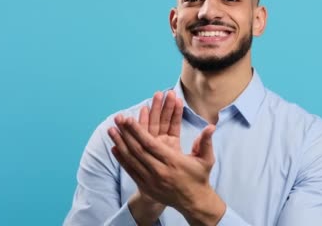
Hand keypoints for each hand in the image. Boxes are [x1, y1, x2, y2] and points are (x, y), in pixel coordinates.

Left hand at [109, 112, 225, 224]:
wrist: (194, 201)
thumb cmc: (199, 177)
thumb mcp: (206, 159)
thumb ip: (205, 142)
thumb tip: (210, 127)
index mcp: (173, 162)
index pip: (151, 144)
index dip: (138, 131)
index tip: (129, 119)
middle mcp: (160, 171)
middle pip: (138, 150)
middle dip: (126, 133)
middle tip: (117, 119)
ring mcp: (151, 180)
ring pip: (131, 159)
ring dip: (120, 143)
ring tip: (111, 130)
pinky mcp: (146, 186)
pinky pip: (131, 170)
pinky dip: (122, 159)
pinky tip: (114, 148)